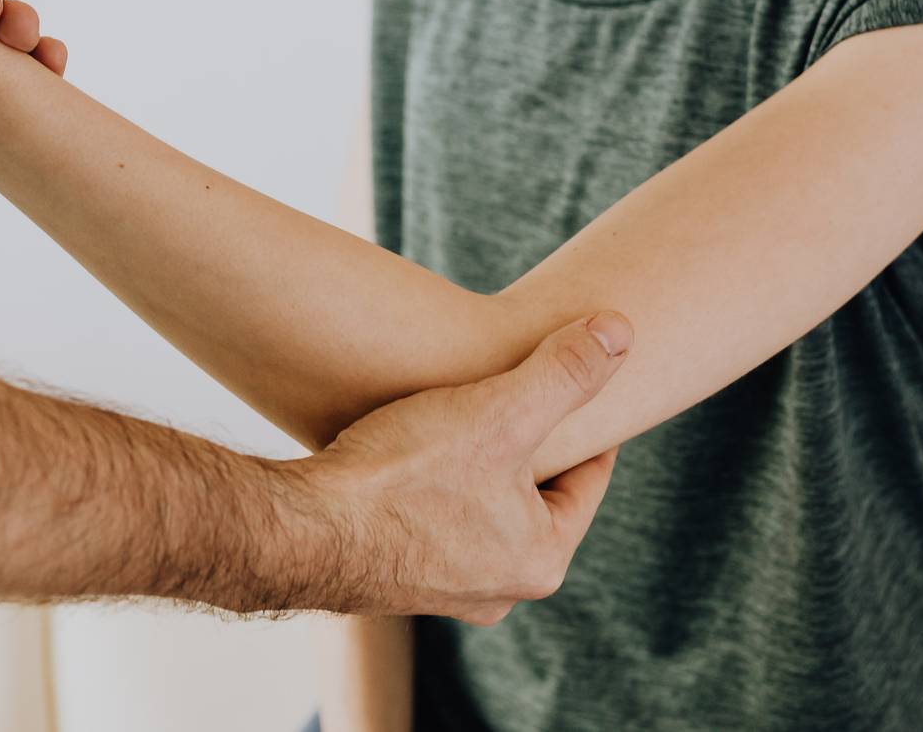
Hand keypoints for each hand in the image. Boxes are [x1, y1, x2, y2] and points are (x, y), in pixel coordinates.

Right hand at [299, 313, 632, 621]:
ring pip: (481, 510)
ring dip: (475, 466)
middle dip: (526, 446)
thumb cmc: (401, 477)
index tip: (575, 377)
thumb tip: (623, 332)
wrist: (299, 530)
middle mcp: (499, 590)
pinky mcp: (391, 578)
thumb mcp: (497, 412)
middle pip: (534, 497)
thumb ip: (564, 371)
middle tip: (512, 391)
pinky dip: (432, 487)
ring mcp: (443, 590)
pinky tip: (408, 452)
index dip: (584, 419)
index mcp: (541, 559)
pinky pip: (432, 522)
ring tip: (459, 417)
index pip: (587, 477)